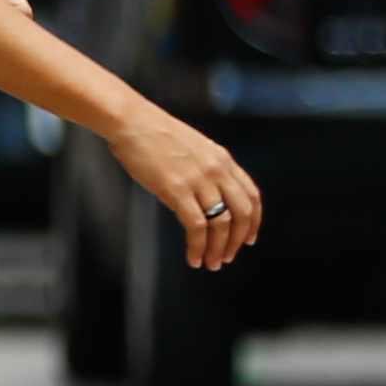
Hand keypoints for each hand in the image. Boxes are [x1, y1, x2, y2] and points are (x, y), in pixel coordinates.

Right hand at [115, 111, 261, 271]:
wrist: (132, 122)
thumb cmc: (154, 134)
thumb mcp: (193, 148)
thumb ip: (205, 169)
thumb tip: (206, 195)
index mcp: (223, 159)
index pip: (251, 196)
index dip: (253, 222)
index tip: (248, 239)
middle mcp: (217, 170)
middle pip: (241, 213)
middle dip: (236, 241)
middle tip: (226, 257)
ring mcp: (198, 180)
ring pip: (221, 224)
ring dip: (217, 249)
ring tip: (210, 263)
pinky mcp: (177, 190)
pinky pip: (197, 227)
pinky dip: (198, 247)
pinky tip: (193, 257)